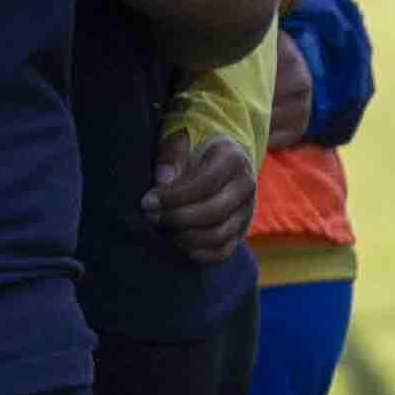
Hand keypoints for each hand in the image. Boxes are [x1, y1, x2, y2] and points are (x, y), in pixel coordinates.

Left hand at [144, 128, 255, 261]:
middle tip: (150, 217)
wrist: (214, 161)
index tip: (147, 201)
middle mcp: (246, 185)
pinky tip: (174, 243)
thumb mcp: (179, 141)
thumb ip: (171, 155)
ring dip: (184, 237)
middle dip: (177, 218)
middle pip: (215, 212)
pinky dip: (197, 253)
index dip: (174, 196)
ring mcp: (246, 211)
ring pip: (219, 235)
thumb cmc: (190, 149)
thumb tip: (163, 180)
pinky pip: (222, 252)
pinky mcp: (240, 232)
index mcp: (232, 158)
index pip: (207, 183)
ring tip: (160, 229)